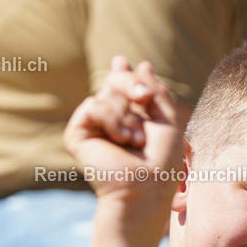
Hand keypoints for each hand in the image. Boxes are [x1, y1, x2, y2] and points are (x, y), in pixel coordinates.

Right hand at [63, 56, 183, 206]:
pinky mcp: (78, 134)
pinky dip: (112, 120)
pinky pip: (93, 105)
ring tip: (135, 141)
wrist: (145, 186)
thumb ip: (157, 90)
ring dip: (127, 115)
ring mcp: (94, 127)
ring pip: (105, 93)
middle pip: (114, 80)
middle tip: (144, 98)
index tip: (122, 60)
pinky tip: (121, 140)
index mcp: (132, 117)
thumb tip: (140, 64)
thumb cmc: (162, 160)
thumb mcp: (168, 120)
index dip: (123, 73)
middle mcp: (111, 120)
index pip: (123, 87)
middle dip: (131, 84)